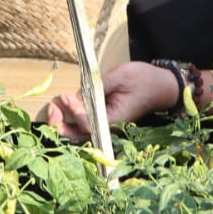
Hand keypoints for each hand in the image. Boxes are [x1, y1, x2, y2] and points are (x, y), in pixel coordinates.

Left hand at [44, 61, 180, 142]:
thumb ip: (99, 86)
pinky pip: (84, 126)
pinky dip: (71, 119)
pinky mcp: (104, 121)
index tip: (65, 96)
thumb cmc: (143, 80)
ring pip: (79, 134)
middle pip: (79, 136)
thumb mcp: (120, 76)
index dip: (74, 112)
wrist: (160, 86)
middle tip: (52, 107)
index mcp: (114, 120)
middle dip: (60, 125)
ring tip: (54, 106)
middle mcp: (108, 128)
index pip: (87, 124)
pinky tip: (64, 106)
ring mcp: (106, 126)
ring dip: (63, 123)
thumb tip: (78, 94)